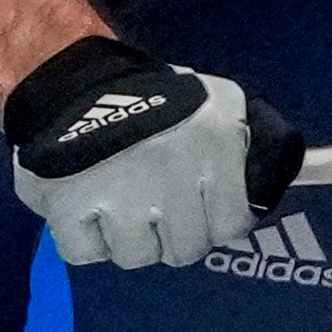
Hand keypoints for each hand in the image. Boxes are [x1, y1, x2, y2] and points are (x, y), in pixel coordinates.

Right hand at [3, 35, 306, 269]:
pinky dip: (82, 238)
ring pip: (136, 255)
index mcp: (216, 145)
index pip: (232, 226)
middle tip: (151, 206)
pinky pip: (85, 252)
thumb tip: (260, 196)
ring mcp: (122, 193)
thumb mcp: (216, 106)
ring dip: (125, 238)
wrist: (70, 75)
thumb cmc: (151, 97)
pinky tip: (83, 207)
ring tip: (115, 202)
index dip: (212, 223)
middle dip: (169, 233)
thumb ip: (245, 148)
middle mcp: (175, 173)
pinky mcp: (71, 204)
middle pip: (184, 249)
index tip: (197, 210)